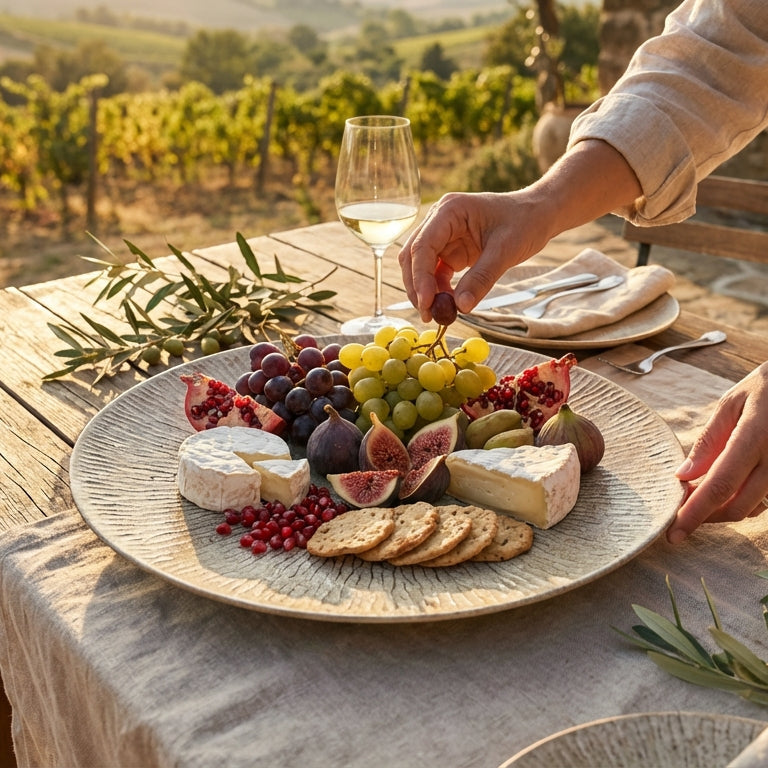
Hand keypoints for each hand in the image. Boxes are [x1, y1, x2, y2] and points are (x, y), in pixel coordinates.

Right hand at [398, 191, 548, 322]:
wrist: (537, 214)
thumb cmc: (524, 222)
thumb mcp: (505, 250)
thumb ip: (482, 278)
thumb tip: (461, 306)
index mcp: (449, 210)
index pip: (423, 245)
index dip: (420, 276)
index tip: (427, 303)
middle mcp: (439, 220)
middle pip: (413, 256)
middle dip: (418, 286)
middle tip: (427, 315)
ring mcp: (443, 235)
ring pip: (420, 266)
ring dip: (425, 290)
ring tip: (438, 313)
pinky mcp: (450, 250)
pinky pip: (435, 272)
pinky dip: (438, 290)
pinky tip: (448, 304)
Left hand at [668, 361, 767, 542]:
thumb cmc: (766, 388)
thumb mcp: (732, 404)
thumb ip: (709, 441)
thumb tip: (684, 476)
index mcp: (755, 437)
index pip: (720, 486)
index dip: (694, 513)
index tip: (673, 533)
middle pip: (736, 507)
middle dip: (704, 516)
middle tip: (679, 509)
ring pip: (751, 508)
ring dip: (721, 510)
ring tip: (696, 494)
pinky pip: (765, 499)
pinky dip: (740, 500)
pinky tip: (724, 487)